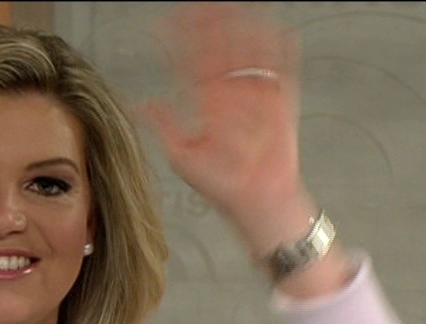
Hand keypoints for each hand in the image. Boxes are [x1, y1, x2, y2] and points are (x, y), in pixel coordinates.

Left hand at [144, 2, 312, 256]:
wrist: (256, 203)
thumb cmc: (223, 184)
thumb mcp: (183, 156)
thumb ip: (164, 127)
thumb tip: (141, 105)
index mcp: (209, 102)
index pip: (192, 63)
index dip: (180, 43)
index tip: (166, 24)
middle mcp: (232, 93)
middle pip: (222, 49)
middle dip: (211, 25)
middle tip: (200, 4)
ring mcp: (257, 96)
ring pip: (250, 54)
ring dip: (244, 30)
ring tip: (235, 8)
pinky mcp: (282, 104)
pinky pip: (283, 73)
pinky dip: (283, 53)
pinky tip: (278, 32)